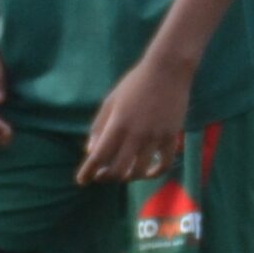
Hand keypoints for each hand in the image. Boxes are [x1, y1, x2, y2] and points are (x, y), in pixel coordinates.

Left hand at [78, 52, 193, 184]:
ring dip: (128, 177)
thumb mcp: (110, 102)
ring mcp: (155, 137)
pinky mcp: (172, 137)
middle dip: (106, 177)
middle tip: (101, 176)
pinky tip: (147, 172)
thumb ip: (99, 127)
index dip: (88, 172)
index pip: (98, 156)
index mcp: (117, 125)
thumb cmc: (134, 84)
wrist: (167, 71)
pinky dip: (155, 173)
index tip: (81, 181)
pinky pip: (164, 164)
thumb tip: (91, 151)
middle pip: (118, 169)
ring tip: (122, 174)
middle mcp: (135, 135)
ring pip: (140, 171)